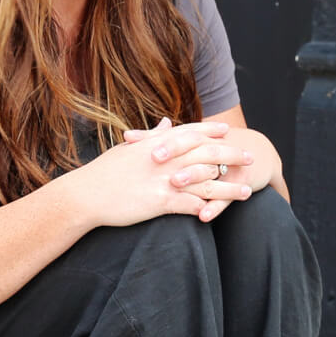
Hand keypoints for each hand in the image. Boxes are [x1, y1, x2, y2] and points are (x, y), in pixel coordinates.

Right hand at [62, 118, 250, 227]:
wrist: (86, 194)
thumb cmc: (103, 172)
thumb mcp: (128, 149)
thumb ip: (151, 136)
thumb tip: (165, 122)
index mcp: (157, 144)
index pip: (190, 132)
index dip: (211, 131)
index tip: (227, 131)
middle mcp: (166, 159)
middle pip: (207, 153)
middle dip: (231, 155)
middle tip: (249, 158)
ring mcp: (165, 180)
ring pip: (206, 182)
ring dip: (229, 187)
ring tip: (247, 192)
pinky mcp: (161, 202)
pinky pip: (191, 205)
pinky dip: (208, 210)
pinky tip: (222, 214)